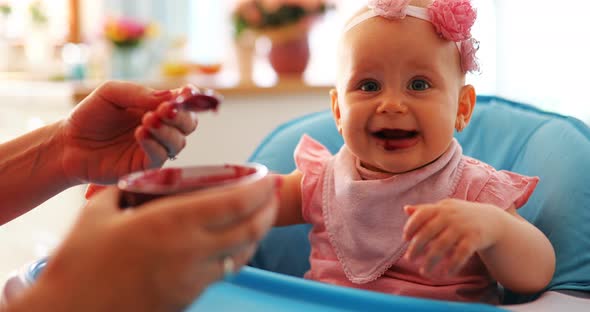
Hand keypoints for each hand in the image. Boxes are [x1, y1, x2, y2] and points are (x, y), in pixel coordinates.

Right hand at [23, 176, 278, 310]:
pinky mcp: (187, 299)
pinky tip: (230, 242)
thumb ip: (128, 190)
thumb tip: (145, 181)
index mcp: (169, 223)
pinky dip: (235, 253)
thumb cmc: (78, 262)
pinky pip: (222, 272)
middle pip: (250, 230)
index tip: (268, 177)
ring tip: (259, 216)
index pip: (233, 203)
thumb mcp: (99, 213)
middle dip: (269, 210)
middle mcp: (190, 252)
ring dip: (256, 232)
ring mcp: (192, 280)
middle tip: (273, 194)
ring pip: (241, 254)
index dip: (258, 189)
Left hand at [59, 81, 197, 184]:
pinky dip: (155, 144)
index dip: (190, 98)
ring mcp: (154, 148)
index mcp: (156, 108)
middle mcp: (161, 129)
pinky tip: (140, 134)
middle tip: (165, 110)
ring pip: (178, 142)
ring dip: (167, 130)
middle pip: (189, 124)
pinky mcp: (144, 167)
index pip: (183, 103)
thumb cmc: (89, 115)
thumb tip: (170, 97)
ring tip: (148, 121)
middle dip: (181, 116)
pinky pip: (160, 157)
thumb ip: (140, 93)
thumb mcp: (111, 93)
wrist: (67, 143)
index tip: (187, 94)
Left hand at [402, 199, 504, 275]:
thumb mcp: (445, 209)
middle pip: (428, 231)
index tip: (405, 239)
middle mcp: (451, 216)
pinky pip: (461, 254)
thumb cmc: (461, 216)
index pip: (422, 214)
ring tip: (424, 272)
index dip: (411, 226)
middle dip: (416, 247)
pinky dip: (452, 265)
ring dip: (430, 261)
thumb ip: (425, 210)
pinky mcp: (475, 239)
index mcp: (441, 208)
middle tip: (409, 259)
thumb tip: (405, 208)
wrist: (492, 220)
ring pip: (442, 246)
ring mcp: (463, 227)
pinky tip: (445, 274)